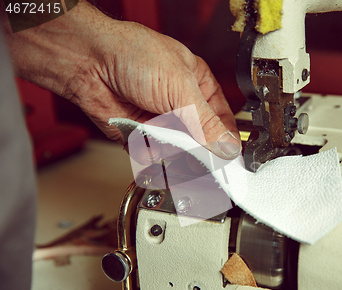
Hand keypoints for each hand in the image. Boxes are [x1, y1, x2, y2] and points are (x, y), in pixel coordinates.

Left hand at [3, 1, 240, 158]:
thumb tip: (229, 147)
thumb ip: (206, 123)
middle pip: (201, 141)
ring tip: (171, 149)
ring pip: (178, 153)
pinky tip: (151, 149)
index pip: (222, 121)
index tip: (230, 159)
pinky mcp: (140, 136)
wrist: (88, 62)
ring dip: (175, 154)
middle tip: (200, 159)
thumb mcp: (181, 88)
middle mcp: (180, 106)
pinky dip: (152, 157)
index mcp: (198, 87)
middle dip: (199, 151)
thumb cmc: (133, 55)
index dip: (227, 140)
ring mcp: (160, 122)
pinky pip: (154, 157)